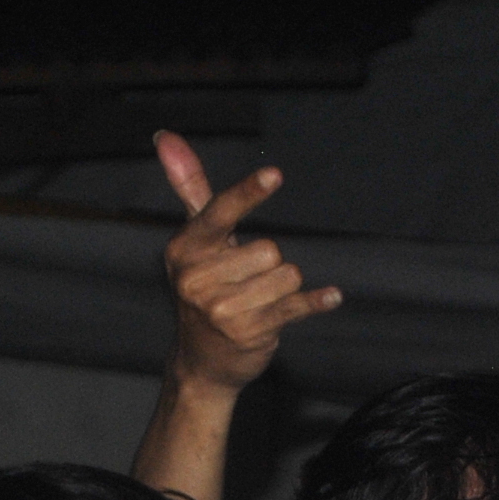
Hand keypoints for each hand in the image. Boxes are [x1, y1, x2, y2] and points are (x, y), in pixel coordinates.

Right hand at [156, 132, 341, 396]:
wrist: (201, 362)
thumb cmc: (204, 288)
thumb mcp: (195, 240)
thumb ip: (189, 188)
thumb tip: (166, 137)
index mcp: (185, 249)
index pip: (221, 212)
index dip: (249, 193)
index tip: (275, 175)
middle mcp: (197, 279)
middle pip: (269, 248)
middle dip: (269, 264)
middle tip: (246, 283)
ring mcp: (222, 310)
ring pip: (286, 275)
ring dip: (284, 286)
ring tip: (258, 302)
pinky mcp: (250, 332)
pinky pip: (297, 305)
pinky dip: (318, 300)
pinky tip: (331, 297)